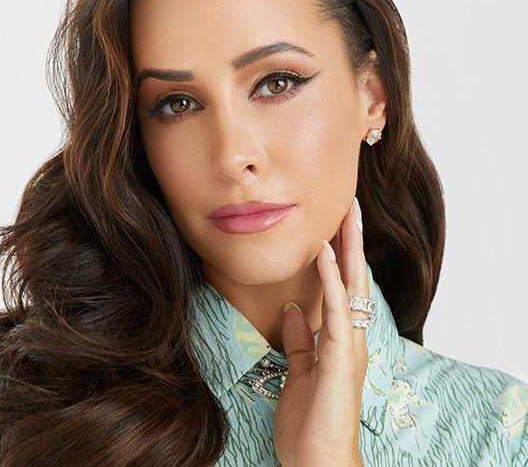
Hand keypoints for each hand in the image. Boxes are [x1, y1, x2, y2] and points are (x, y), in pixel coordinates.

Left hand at [273, 196, 368, 466]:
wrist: (318, 463)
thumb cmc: (311, 423)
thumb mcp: (300, 373)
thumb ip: (300, 340)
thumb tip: (293, 310)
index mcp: (341, 340)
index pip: (344, 288)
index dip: (341, 256)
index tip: (335, 225)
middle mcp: (351, 337)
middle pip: (354, 279)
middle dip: (352, 242)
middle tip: (350, 206)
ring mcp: (349, 346)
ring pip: (352, 287)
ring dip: (348, 249)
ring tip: (345, 215)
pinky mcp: (340, 358)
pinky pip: (336, 310)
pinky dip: (331, 280)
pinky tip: (325, 254)